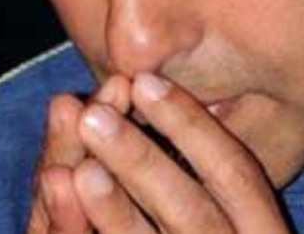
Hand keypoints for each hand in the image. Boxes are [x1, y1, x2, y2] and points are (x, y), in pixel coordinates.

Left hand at [26, 73, 291, 232]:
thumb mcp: (232, 221)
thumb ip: (206, 179)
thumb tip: (155, 99)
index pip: (235, 173)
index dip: (191, 126)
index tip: (147, 82)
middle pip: (190, 209)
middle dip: (143, 157)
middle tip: (95, 112)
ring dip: (114, 212)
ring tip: (75, 169)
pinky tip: (68, 206)